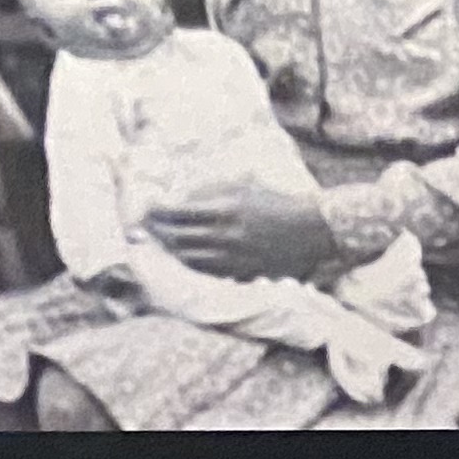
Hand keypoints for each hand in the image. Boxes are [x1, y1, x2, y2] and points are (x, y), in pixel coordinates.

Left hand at [143, 176, 341, 279]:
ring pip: (190, 258)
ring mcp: (234, 258)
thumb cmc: (276, 203)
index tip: (145, 208)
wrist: (313, 231)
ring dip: (171, 251)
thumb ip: (210, 192)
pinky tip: (186, 260)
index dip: (156, 211)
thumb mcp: (242, 186)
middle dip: (157, 232)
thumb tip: (180, 200)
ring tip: (162, 245)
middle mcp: (226, 236)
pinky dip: (193, 265)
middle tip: (144, 228)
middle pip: (178, 238)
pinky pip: (209, 272)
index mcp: (224, 210)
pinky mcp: (244, 272)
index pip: (177, 212)